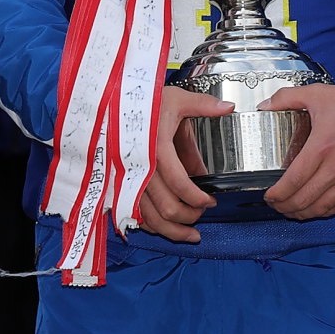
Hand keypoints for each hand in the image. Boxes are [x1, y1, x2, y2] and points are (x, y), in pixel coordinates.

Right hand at [131, 88, 229, 242]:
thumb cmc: (141, 100)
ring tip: (190, 234)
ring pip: (148, 218)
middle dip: (189, 216)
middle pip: (165, 208)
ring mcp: (124, 179)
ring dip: (171, 230)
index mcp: (155, 148)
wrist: (107, 101)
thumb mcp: (175, 99)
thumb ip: (202, 106)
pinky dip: (149, 226)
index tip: (210, 201)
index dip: (198, 199)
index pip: (180, 184)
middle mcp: (138, 168)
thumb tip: (227, 109)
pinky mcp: (116, 185)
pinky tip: (164, 228)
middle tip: (202, 213)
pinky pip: (132, 214)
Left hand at [261, 83, 334, 221]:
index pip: (293, 181)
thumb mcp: (317, 94)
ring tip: (290, 210)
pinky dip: (322, 212)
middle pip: (304, 199)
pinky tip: (313, 209)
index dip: (277, 194)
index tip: (269, 195)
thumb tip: (264, 107)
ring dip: (301, 213)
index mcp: (322, 147)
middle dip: (285, 206)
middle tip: (276, 203)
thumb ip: (286, 98)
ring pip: (320, 208)